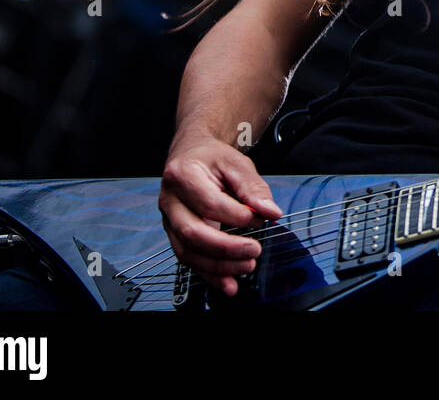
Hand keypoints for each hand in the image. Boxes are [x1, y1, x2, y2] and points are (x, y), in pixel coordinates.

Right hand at [158, 134, 283, 295]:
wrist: (192, 155)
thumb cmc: (213, 159)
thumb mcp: (237, 164)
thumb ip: (254, 188)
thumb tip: (270, 212)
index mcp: (182, 175)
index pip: (209, 203)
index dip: (236, 216)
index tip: (258, 219)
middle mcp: (170, 200)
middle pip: (193, 232)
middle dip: (226, 247)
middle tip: (254, 250)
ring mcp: (169, 220)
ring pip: (188, 252)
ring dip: (218, 266)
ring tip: (247, 267)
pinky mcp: (175, 235)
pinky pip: (189, 259)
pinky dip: (209, 274)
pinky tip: (228, 283)